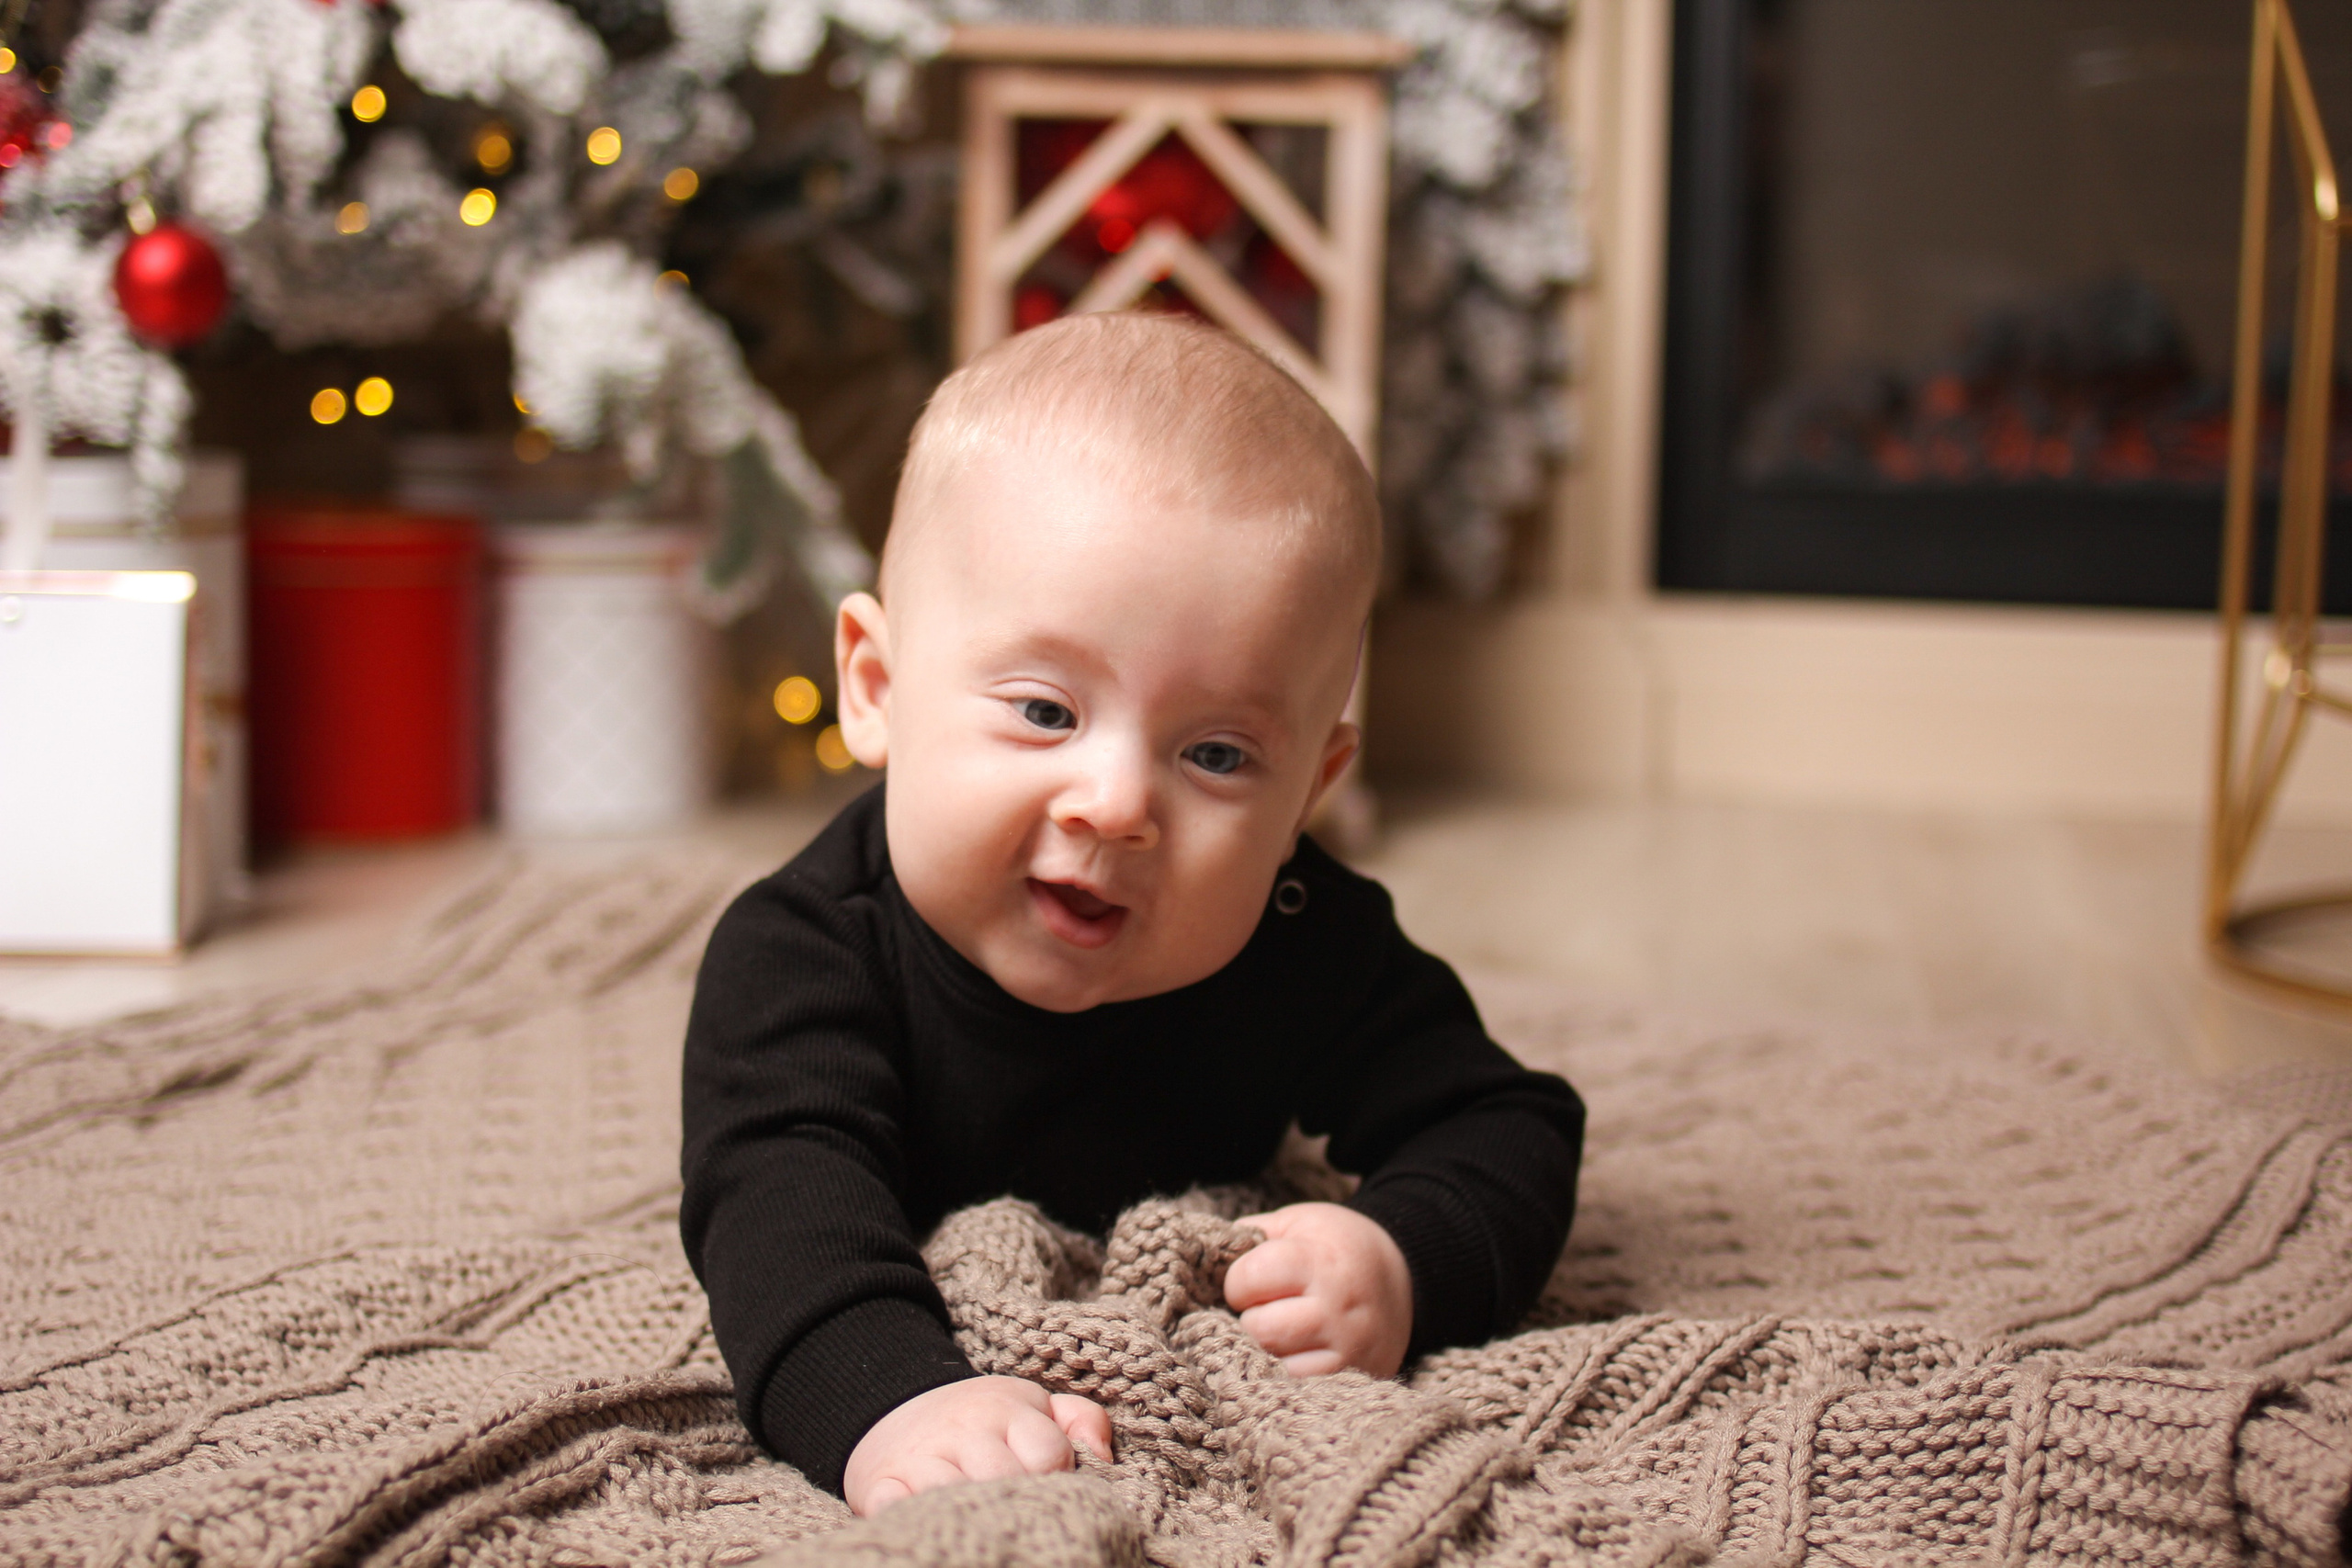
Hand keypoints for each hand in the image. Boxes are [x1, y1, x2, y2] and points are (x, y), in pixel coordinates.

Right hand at [843, 1376, 1110, 1516]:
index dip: (1058, 1480)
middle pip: (1003, 1478)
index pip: (1048, 1453)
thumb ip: (1081, 1420)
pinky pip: (891, 1505)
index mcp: (1007, 1410)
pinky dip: (905, 1516)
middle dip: (1018, 1504)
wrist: (894, 1410)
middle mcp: (963, 1430)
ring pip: (951, 1493)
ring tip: (984, 1528)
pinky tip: (928, 1526)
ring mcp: (920, 1458)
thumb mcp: (1034, 1405)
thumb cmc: (982, 1420)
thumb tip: (1101, 1458)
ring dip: (970, 1514)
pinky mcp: (881, 1484)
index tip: (1053, 1490)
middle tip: (1019, 1517)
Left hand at [1224, 1201, 1411, 1377]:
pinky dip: (1287, 1373)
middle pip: (1259, 1328)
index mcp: (1322, 1261)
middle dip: (1250, 1317)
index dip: (1239, 1279)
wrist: (1404, 1277)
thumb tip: (1204, 1263)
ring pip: (1276, 1365)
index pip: (1252, 1278)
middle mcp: (1339, 1309)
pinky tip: (1293, 1353)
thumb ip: (1250, 1237)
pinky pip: (1301, 1388)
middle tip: (1264, 1307)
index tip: (1251, 1279)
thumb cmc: (1337, 1246)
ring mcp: (1351, 1350)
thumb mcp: (1297, 1223)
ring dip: (1266, 1349)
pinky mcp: (1358, 1378)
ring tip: (1278, 1330)